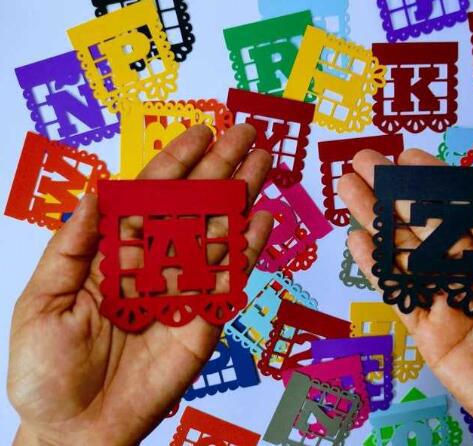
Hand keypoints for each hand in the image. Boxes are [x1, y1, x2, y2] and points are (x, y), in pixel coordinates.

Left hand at [8, 124, 272, 445]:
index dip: (176, 163)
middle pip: (193, 206)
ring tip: (262, 165)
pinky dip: (249, 250)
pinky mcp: (205, 319)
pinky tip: (261, 220)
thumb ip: (72, 246)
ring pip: (218, 234)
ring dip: (241, 198)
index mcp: (115, 252)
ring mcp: (184, 289)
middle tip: (246, 134)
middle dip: (219, 168)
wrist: (78, 428)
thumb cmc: (48, 370)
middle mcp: (155, 263)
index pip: (151, 196)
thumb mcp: (43, 301)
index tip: (200, 133)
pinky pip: (231, 279)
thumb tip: (94, 191)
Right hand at [339, 149, 472, 445]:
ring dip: (376, 219)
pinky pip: (399, 295)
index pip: (470, 209)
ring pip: (406, 253)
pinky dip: (376, 268)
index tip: (411, 158)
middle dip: (395, 192)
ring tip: (348, 188)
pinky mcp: (430, 331)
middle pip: (428, 224)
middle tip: (365, 161)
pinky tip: (358, 239)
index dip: (439, 182)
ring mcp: (448, 300)